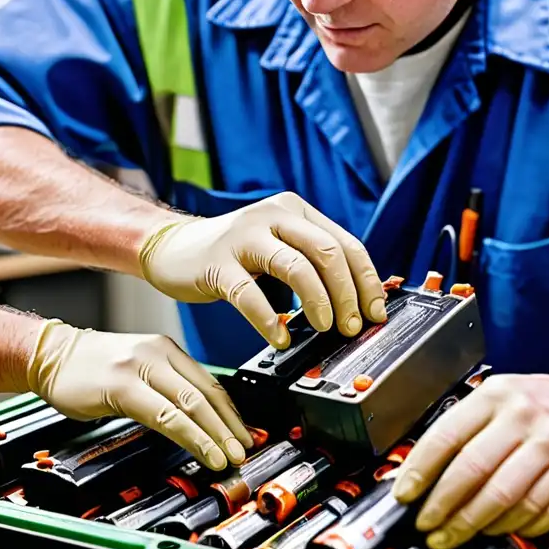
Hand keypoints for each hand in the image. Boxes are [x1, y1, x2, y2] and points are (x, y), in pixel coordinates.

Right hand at [27, 320, 254, 470]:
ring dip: (213, 436)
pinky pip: (164, 414)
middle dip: (229, 428)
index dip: (231, 413)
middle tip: (243, 450)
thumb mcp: (139, 367)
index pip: (210, 383)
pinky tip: (200, 449)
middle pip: (205, 395)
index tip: (244, 434)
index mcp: (167, 350)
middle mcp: (158, 354)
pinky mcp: (122, 387)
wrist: (50, 355)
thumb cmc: (92, 367)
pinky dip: (188, 435)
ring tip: (227, 457)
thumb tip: (199, 419)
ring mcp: (141, 368)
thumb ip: (166, 386)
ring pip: (189, 405)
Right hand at [138, 192, 386, 348]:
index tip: (375, 312)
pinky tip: (279, 338)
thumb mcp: (278, 246)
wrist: (172, 248)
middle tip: (351, 326)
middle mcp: (273, 215)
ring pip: (297, 268)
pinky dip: (270, 322)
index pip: (346, 243)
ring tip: (323, 328)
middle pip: (327, 253)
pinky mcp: (218, 262)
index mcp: (295, 211)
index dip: (366, 281)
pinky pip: (251, 295)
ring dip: (318, 304)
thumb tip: (356, 302)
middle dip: (347, 295)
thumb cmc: (234, 255)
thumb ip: (312, 262)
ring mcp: (245, 236)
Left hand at [392, 374, 548, 548]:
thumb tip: (420, 469)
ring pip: (506, 499)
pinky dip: (514, 527)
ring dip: (474, 524)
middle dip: (443, 506)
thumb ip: (463, 425)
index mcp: (500, 396)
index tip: (406, 494)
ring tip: (455, 533)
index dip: (421, 470)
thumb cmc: (542, 404)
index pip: (448, 435)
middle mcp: (529, 420)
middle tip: (428, 526)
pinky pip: (540, 514)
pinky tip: (497, 528)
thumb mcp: (499, 395)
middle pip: (474, 472)